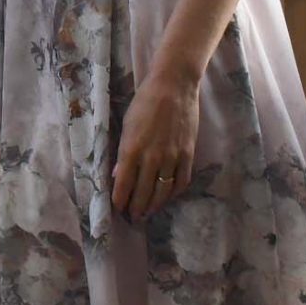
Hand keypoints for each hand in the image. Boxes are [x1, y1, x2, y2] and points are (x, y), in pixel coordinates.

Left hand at [112, 63, 199, 219]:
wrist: (174, 86)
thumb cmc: (144, 101)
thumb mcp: (127, 125)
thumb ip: (123, 153)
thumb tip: (119, 176)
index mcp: (132, 149)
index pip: (124, 185)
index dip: (120, 201)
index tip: (117, 209)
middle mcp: (152, 157)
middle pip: (143, 194)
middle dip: (136, 209)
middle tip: (132, 218)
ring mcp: (172, 157)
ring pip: (162, 193)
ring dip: (154, 207)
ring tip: (147, 214)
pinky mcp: (188, 154)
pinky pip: (180, 182)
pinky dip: (173, 194)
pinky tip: (166, 198)